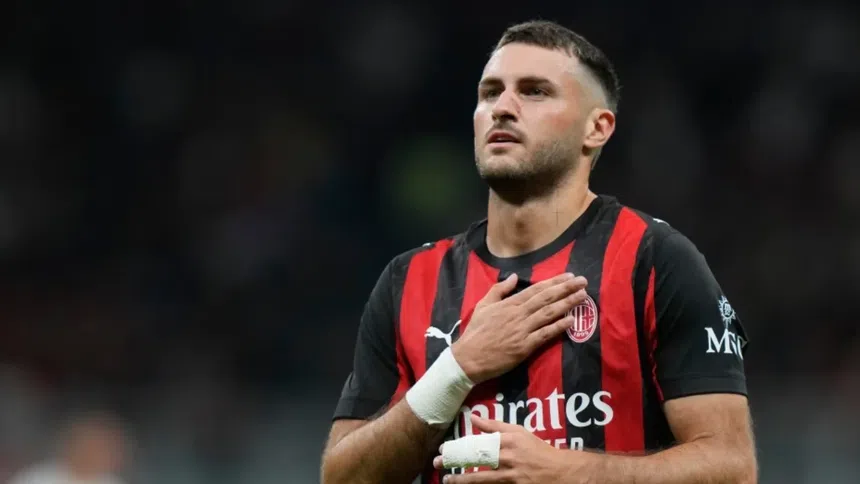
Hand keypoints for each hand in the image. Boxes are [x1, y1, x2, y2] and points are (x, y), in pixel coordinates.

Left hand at [433, 414, 579, 482]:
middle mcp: (508, 457)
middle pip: (477, 459)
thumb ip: (495, 426)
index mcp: (508, 441)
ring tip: (448, 481)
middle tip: (438, 463)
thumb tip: (473, 418)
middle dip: (455, 461)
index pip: (479, 442)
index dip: (459, 446)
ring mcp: (512, 476)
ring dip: (463, 480)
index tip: (443, 449)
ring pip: (482, 478)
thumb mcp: (518, 433)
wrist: (561, 472)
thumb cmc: (538, 450)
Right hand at [451, 272, 587, 383]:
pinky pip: (545, 334)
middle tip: (583, 281)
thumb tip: (513, 277)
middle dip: (566, 289)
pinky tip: (571, 320)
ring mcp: (522, 330)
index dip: (554, 282)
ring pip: (549, 314)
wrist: (468, 358)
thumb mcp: (483, 306)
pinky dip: (559, 327)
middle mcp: (518, 315)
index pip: (536, 290)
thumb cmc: (475, 332)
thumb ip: (499, 290)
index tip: (569, 276)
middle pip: (546, 299)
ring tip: (582, 296)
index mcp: (509, 304)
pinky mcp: (525, 347)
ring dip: (567, 304)